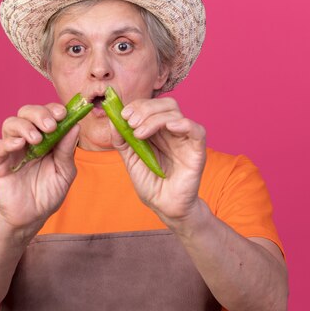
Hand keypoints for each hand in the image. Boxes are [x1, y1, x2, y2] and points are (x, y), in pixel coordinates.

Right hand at [0, 103, 78, 233]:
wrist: (32, 218)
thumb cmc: (48, 194)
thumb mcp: (65, 173)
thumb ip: (67, 150)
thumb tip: (75, 125)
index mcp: (45, 138)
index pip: (46, 114)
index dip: (53, 109)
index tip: (63, 113)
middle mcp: (26, 140)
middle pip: (26, 113)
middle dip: (39, 114)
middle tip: (50, 125)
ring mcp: (11, 150)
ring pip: (10, 124)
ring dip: (24, 126)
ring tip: (36, 139)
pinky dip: (8, 142)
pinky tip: (19, 145)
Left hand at [110, 96, 206, 223]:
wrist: (164, 206)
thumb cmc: (150, 183)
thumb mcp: (130, 159)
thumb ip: (122, 140)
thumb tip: (112, 119)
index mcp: (158, 131)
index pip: (152, 106)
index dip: (138, 105)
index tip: (123, 115)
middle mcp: (172, 132)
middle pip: (166, 105)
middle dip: (145, 108)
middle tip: (130, 122)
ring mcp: (185, 140)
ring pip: (176, 114)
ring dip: (154, 119)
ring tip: (139, 134)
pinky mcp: (197, 151)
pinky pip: (197, 130)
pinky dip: (184, 124)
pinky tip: (170, 127)